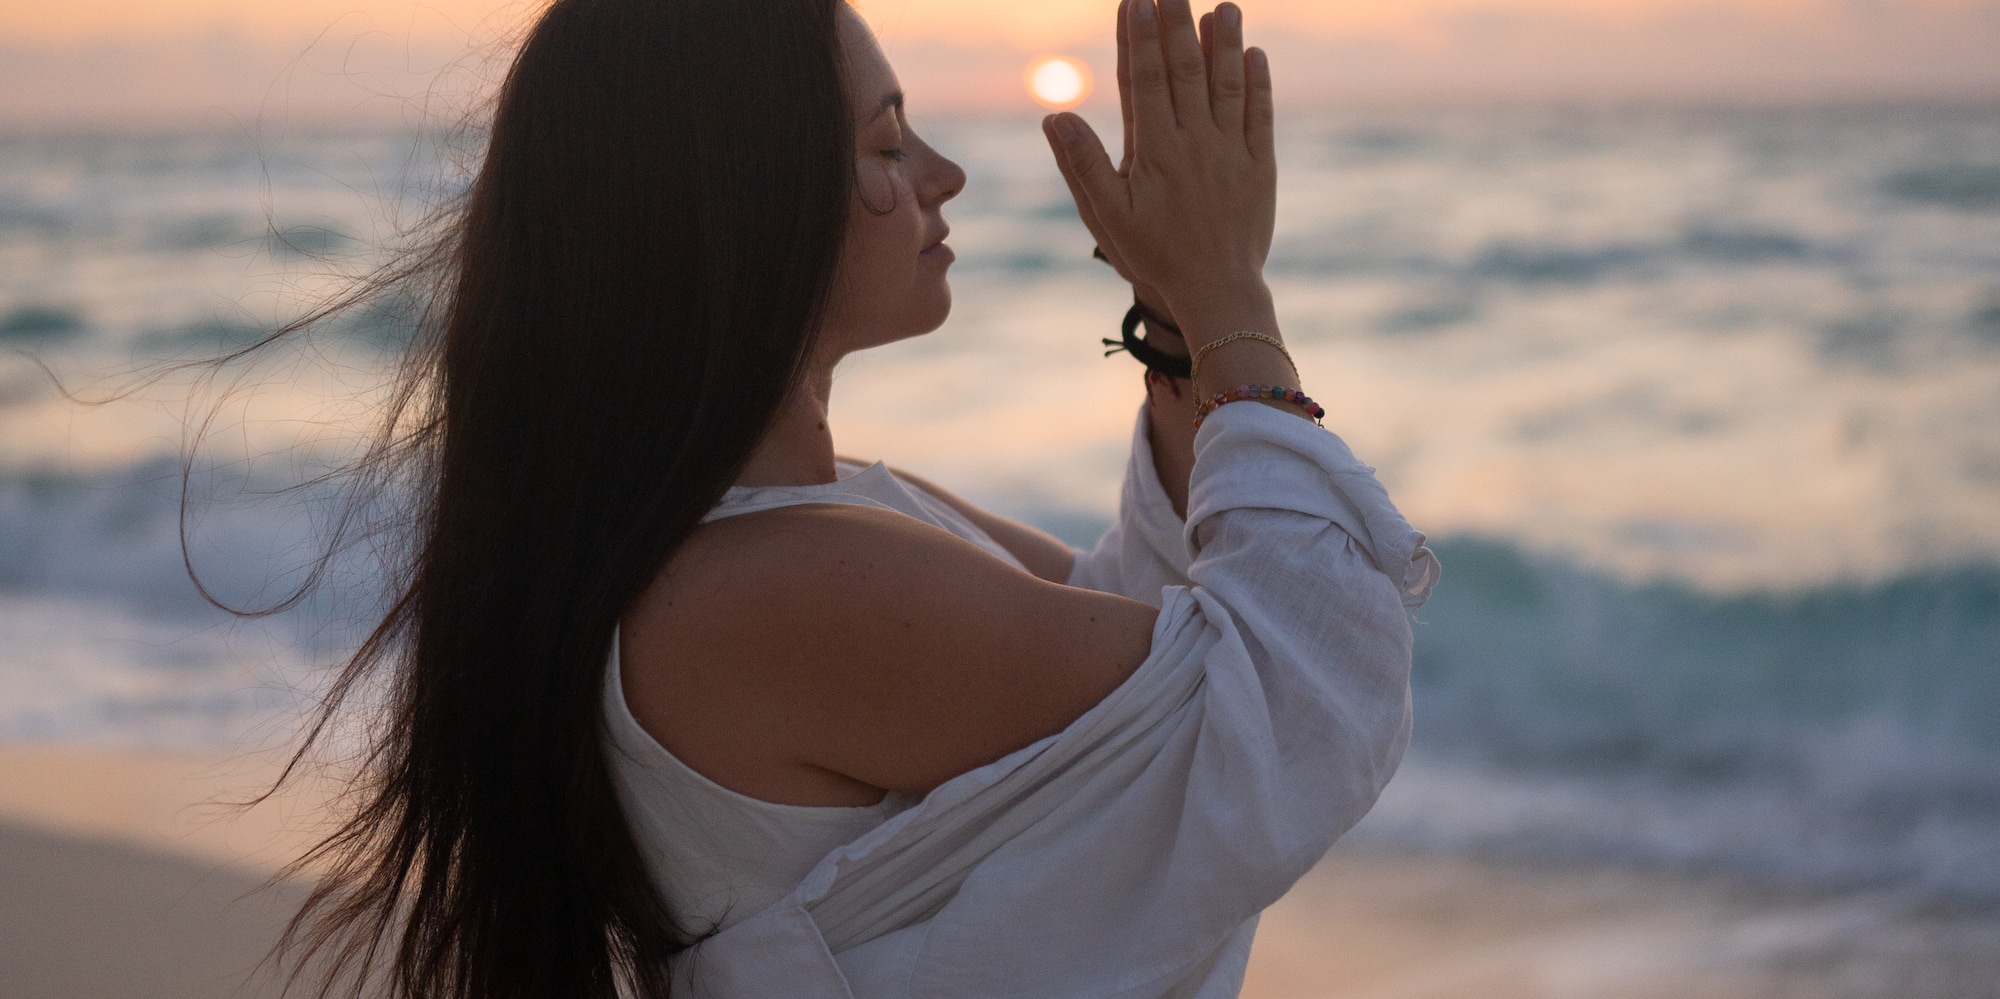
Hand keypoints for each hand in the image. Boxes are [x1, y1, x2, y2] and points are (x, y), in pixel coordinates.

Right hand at [1043, 1, 1276, 334]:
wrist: (1216, 294)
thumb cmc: (1154, 258)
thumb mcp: (1107, 217)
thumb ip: (1082, 164)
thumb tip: (1055, 116)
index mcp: (1155, 151)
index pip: (1144, 80)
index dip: (1138, 37)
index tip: (1135, 0)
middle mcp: (1195, 142)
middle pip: (1185, 70)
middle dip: (1177, 24)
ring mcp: (1231, 153)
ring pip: (1227, 85)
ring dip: (1225, 43)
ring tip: (1223, 5)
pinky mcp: (1260, 168)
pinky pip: (1260, 117)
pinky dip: (1258, 85)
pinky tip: (1254, 56)